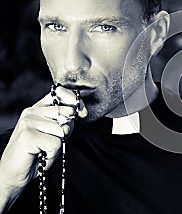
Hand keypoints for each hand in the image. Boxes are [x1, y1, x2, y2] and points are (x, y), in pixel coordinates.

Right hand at [0, 86, 86, 211]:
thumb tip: (80, 111)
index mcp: (38, 108)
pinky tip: (41, 155)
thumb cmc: (35, 153)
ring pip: (62, 130)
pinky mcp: (28, 135)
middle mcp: (31, 112)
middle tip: (52, 142)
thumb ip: (64, 120)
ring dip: (57, 146)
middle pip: (66, 113)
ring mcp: (28, 122)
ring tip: (44, 150)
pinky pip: (56, 143)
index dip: (75, 101)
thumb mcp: (52, 133)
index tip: (83, 113)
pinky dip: (52, 154)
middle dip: (67, 130)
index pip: (60, 93)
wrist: (12, 173)